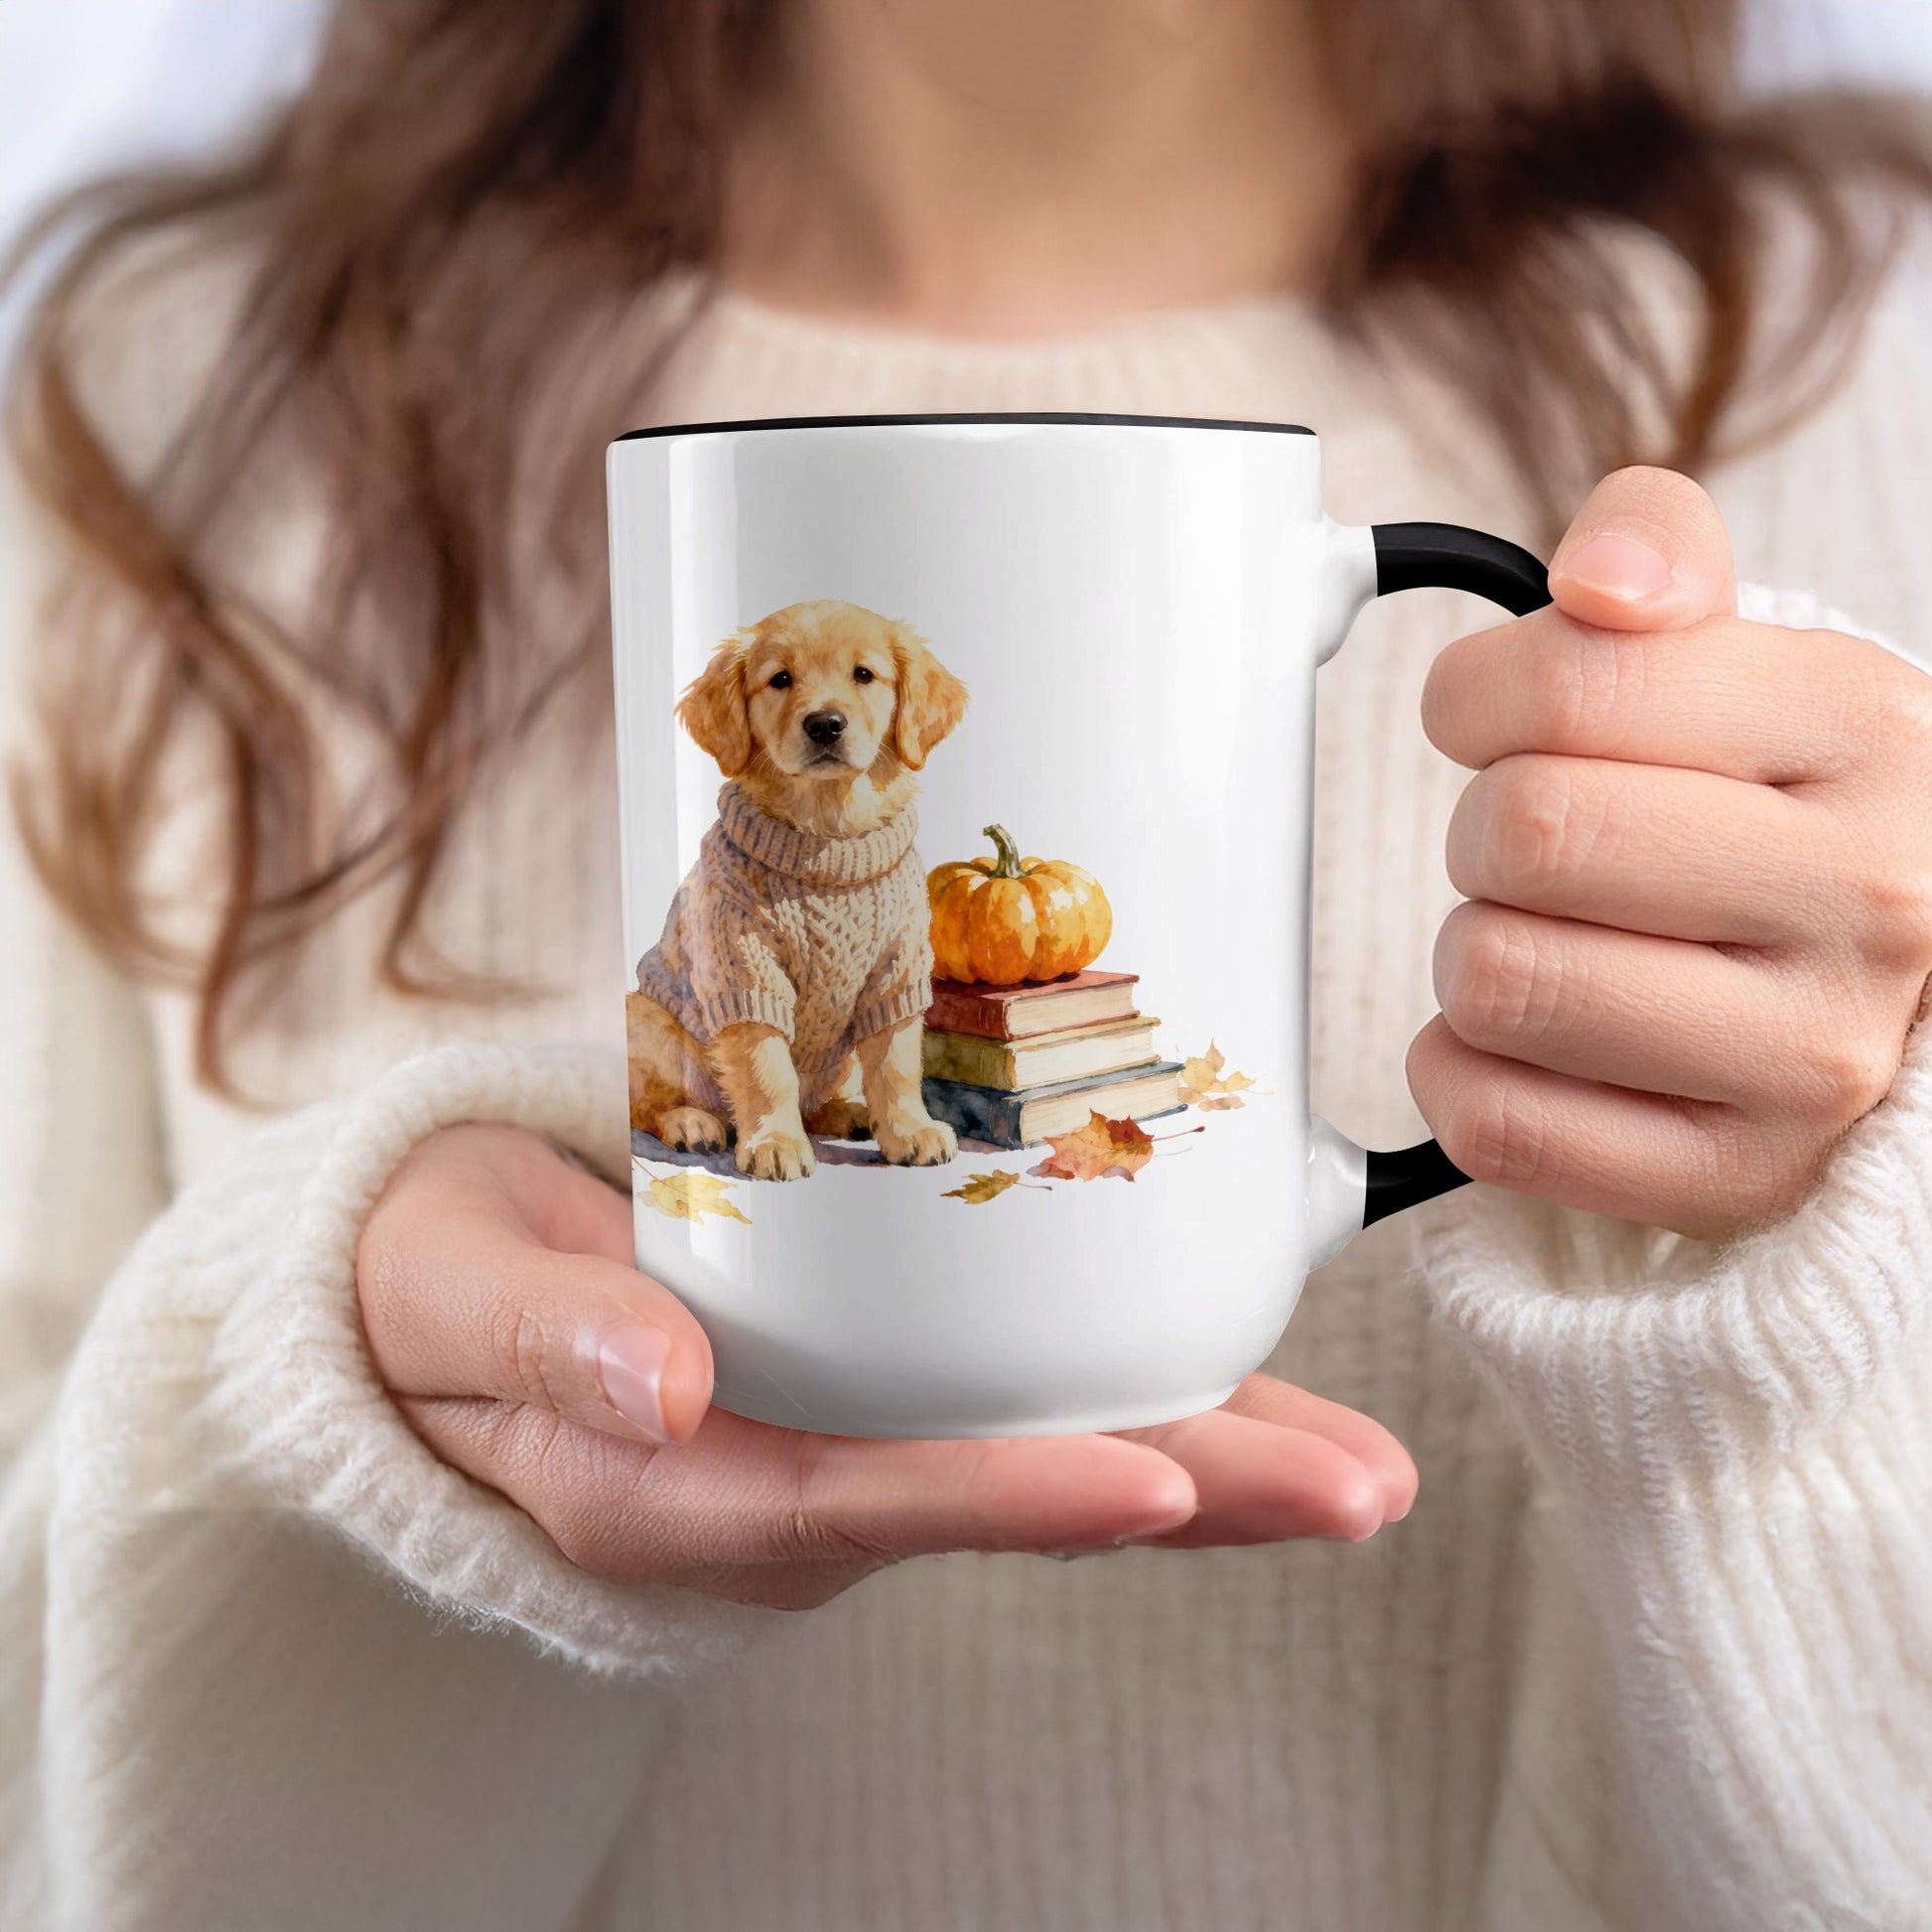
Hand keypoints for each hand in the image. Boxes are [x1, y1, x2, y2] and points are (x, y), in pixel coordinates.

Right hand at [356, 1125, 1416, 1609]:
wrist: (446, 1283)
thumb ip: (539, 1337)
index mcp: (677, 1484)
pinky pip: (1018, 1400)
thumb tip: (658, 1383)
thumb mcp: (447, 1290)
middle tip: (1357, 1489)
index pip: (861, 1501)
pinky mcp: (875, 1390)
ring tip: (1360, 1461)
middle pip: (1001, 1496)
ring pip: (1038, 1457)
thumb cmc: (440, 1278)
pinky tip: (1243, 1368)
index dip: (1009, 1498)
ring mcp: (843, 1443)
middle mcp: (789, 1486)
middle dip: (1186, 1497)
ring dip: (1205, 1457)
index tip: (1154, 1485)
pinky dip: (1138, 1389)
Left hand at [1412, 467, 1931, 1240]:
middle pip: (1520, 834)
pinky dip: (1462, 1072)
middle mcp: (1868, 898)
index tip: (1494, 720)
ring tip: (1549, 938)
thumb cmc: (1785, 808)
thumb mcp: (1752, 654)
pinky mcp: (1735, 1177)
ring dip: (1476, 952)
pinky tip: (1525, 1040)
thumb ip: (1658, 554)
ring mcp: (1810, 1058)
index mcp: (1864, 729)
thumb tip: (1598, 581)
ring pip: (1497, 981)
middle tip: (1534, 846)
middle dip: (1484, 830)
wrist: (1898, 982)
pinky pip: (1497, 1123)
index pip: (1566, 687)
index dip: (1475, 698)